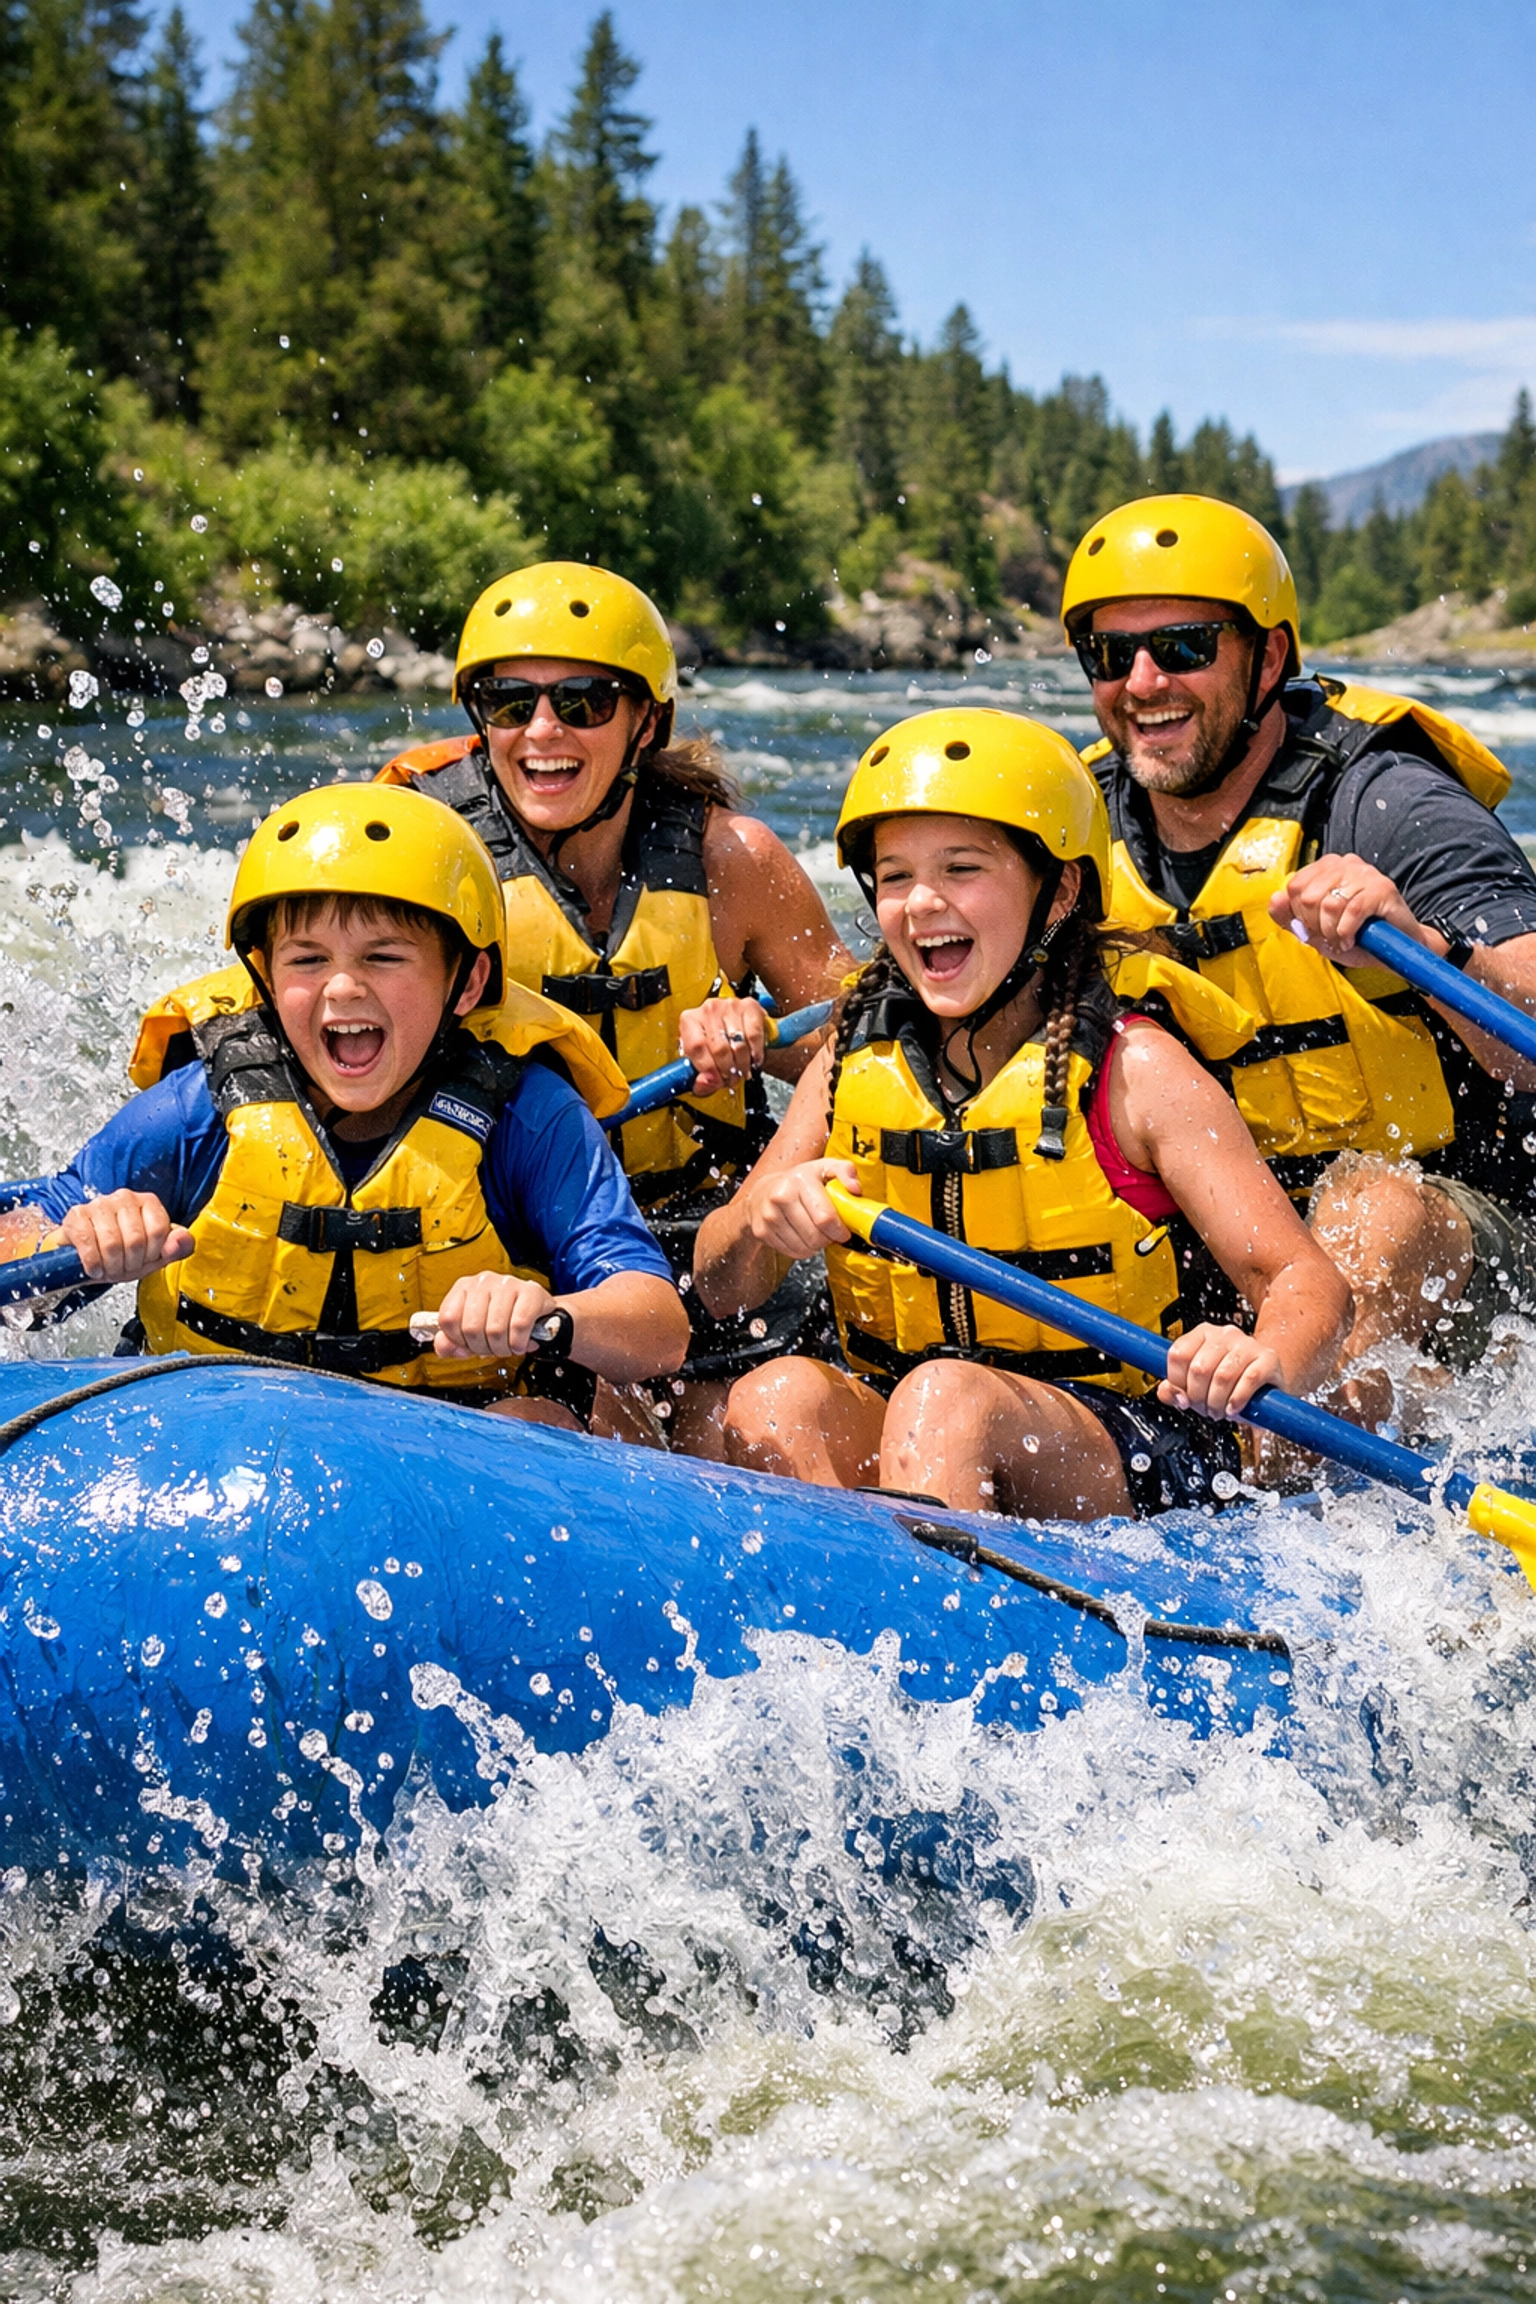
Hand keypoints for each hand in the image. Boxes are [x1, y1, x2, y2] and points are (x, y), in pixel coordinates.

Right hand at [54, 1191, 194, 1284]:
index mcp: (148, 1202)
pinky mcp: (76, 1215)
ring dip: (111, 1266)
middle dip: (130, 1264)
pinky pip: (88, 1244)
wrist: (84, 1257)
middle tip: (123, 1267)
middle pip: (136, 1240)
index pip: (159, 1231)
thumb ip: (176, 1248)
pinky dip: (93, 1264)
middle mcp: (124, 1197)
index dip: (151, 1254)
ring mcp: (99, 1204)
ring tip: (109, 1267)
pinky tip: (94, 1267)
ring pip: (112, 1243)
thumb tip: (182, 1239)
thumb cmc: (122, 1254)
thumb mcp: (155, 1256)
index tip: (144, 1259)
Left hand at [434, 1272, 561, 1360]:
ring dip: (502, 1349)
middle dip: (482, 1348)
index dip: (457, 1340)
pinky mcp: (531, 1293)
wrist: (538, 1311)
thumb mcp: (472, 1329)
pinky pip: (519, 1326)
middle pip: (471, 1328)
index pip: (448, 1319)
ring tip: (508, 1346)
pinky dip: (518, 1343)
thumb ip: (451, 1341)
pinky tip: (520, 1343)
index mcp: (464, 1286)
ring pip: (495, 1329)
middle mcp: (484, 1281)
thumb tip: (445, 1348)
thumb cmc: (503, 1318)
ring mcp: (508, 1284)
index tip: (468, 1345)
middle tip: (492, 1349)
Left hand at [678, 996, 767, 1095]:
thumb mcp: (702, 1060)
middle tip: (731, 1081)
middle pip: (719, 1047)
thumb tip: (704, 1085)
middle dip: (727, 1071)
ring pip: (738, 1044)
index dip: (707, 1069)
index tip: (715, 1082)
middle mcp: (708, 1009)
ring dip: (742, 1065)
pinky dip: (755, 1053)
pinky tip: (753, 1060)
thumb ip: (699, 1077)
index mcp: (689, 1020)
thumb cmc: (716, 1045)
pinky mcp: (750, 1007)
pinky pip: (754, 1036)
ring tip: (741, 1073)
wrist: (737, 1028)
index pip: (696, 1046)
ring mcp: (730, 1006)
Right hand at [749, 1158, 859, 1259]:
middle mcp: (781, 1196)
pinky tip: (802, 1236)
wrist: (764, 1190)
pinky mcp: (761, 1231)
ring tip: (816, 1233)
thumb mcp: (824, 1168)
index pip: (825, 1218)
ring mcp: (769, 1215)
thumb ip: (845, 1171)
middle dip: (828, 1239)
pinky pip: (791, 1253)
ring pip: (804, 1248)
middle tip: (830, 1233)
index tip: (844, 1232)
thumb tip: (855, 1188)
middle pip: (815, 1237)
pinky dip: (802, 1250)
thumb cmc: (799, 1181)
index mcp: (800, 1180)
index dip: (839, 1231)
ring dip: (816, 1246)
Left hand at [1159, 1323, 1281, 1419]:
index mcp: (1202, 1333)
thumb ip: (1175, 1390)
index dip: (1178, 1383)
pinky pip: (1249, 1380)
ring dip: (1217, 1402)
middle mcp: (1224, 1334)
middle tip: (1206, 1409)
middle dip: (1199, 1398)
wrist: (1269, 1380)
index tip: (1184, 1397)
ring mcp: (1248, 1344)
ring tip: (1220, 1411)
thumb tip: (1173, 1395)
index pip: (1178, 1354)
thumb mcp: (1199, 1385)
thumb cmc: (1231, 1382)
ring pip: (1223, 1376)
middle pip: (1199, 1368)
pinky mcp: (1268, 1359)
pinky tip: (1234, 1409)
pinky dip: (1237, 1399)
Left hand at [1270, 852, 1428, 968]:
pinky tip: (1351, 939)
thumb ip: (1290, 917)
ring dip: (1332, 931)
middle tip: (1331, 937)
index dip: (1299, 915)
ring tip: (1342, 939)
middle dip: (1316, 926)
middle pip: (1309, 896)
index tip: (1314, 930)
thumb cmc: (1355, 937)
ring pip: (1329, 904)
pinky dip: (1347, 931)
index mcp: (1325, 869)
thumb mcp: (1315, 931)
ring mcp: (1365, 873)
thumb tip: (1275, 899)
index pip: (1295, 887)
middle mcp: (1344, 864)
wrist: (1394, 949)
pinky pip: (1352, 910)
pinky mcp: (1382, 887)